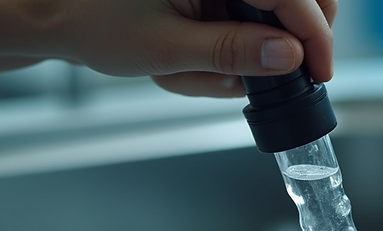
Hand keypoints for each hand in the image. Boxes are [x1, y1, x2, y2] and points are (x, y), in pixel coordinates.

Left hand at [0, 0, 337, 100]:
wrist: (64, 14)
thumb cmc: (100, 25)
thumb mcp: (165, 49)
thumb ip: (231, 51)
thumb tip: (289, 56)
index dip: (314, 34)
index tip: (318, 71)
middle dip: (304, 27)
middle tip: (300, 70)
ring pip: (278, 0)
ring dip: (271, 35)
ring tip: (225, 71)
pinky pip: (254, 7)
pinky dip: (248, 35)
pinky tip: (212, 60)